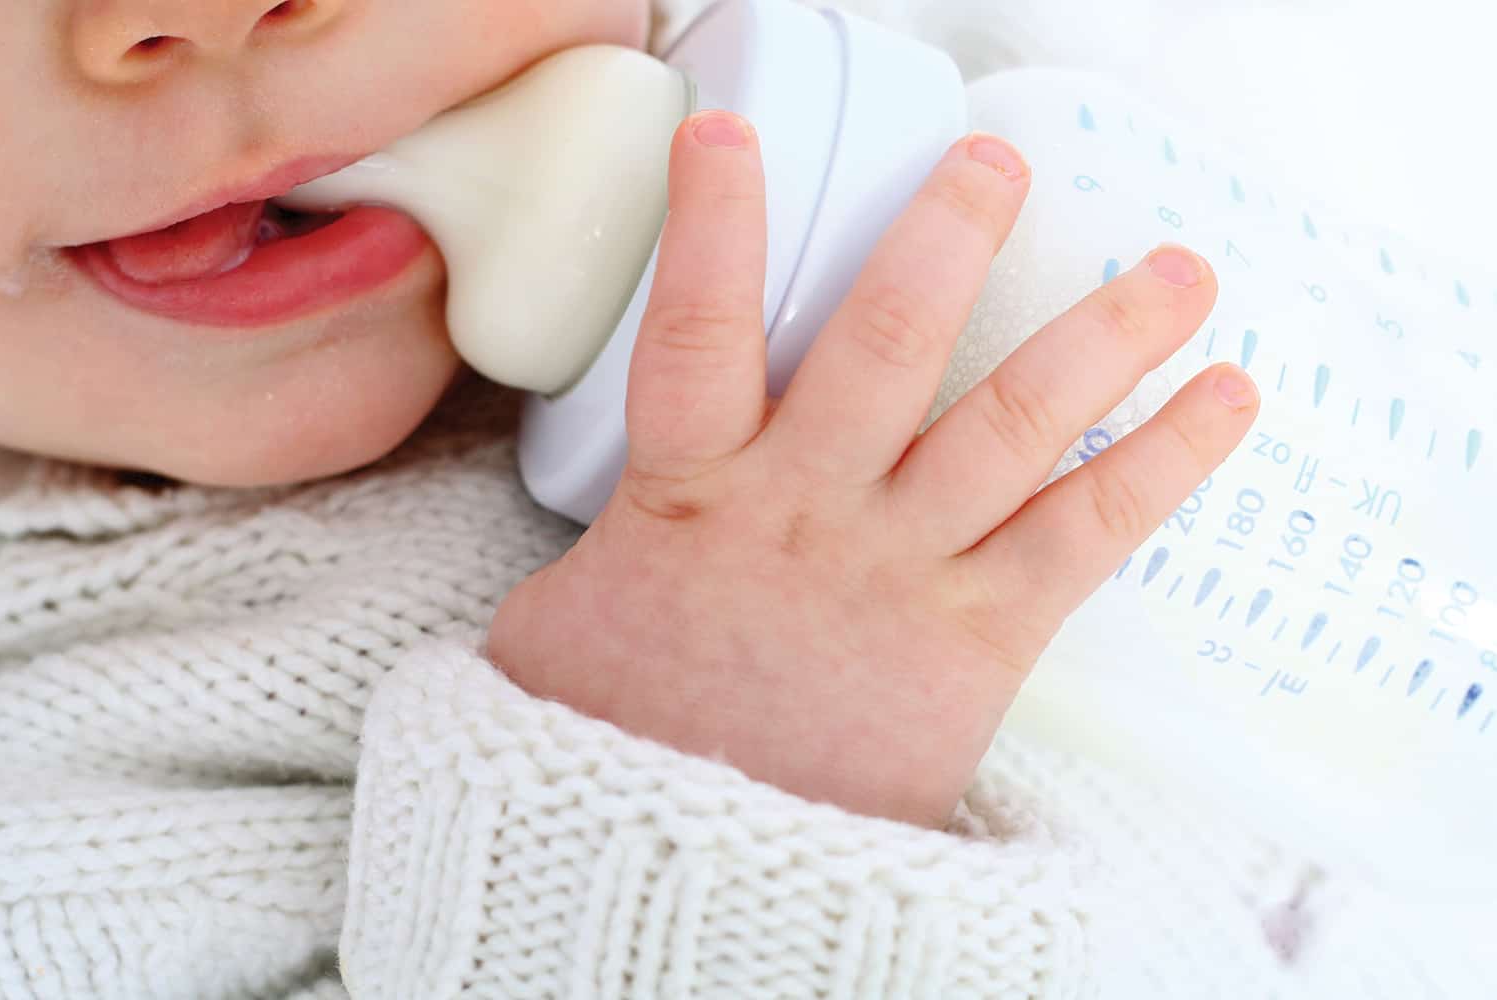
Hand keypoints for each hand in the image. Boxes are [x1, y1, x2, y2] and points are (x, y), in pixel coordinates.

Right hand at [487, 111, 1258, 826]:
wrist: (687, 879)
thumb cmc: (618, 745)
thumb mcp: (558, 630)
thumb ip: (602, 551)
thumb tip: (603, 527)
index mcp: (692, 497)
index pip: (694, 327)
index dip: (712, 221)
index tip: (729, 134)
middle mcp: (807, 514)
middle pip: (888, 341)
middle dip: (947, 236)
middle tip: (1000, 164)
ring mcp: (900, 572)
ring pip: (1011, 423)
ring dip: (1104, 334)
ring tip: (1178, 268)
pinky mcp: (976, 642)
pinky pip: (1083, 537)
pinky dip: (1160, 463)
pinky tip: (1224, 401)